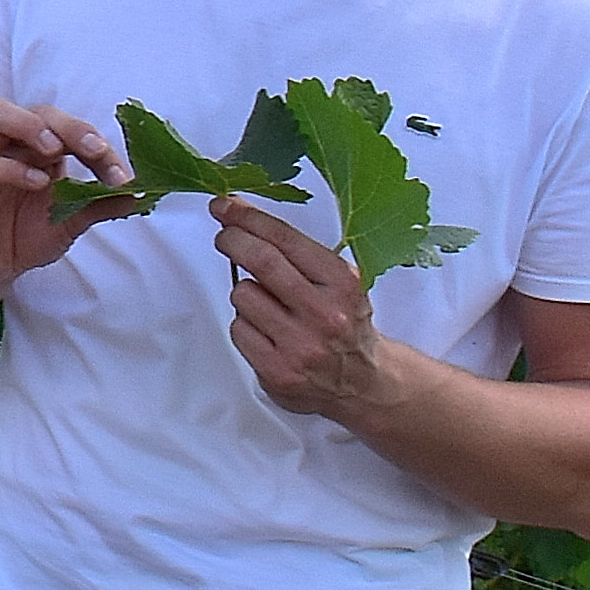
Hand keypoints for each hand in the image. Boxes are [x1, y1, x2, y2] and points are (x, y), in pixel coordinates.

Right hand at [0, 97, 131, 290]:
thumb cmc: (27, 235)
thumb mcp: (71, 223)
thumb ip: (99, 206)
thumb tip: (139, 195)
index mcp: (44, 151)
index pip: (74, 131)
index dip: (100, 147)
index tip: (122, 176)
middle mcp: (17, 147)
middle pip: (40, 111)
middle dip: (71, 126)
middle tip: (94, 149)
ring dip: (30, 126)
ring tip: (54, 150)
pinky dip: (11, 168)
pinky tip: (36, 184)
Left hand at [212, 197, 395, 423]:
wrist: (364, 381)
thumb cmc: (345, 324)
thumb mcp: (341, 281)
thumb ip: (299, 254)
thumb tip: (244, 218)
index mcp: (342, 283)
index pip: (285, 239)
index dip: (248, 218)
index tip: (226, 207)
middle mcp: (325, 314)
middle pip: (262, 261)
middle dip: (233, 240)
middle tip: (225, 236)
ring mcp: (301, 345)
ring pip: (244, 296)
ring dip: (244, 292)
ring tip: (266, 304)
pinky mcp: (279, 371)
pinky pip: (238, 330)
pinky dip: (244, 324)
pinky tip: (265, 331)